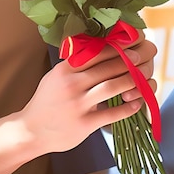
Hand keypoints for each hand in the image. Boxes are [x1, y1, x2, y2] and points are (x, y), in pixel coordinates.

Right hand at [20, 35, 155, 152]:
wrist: (31, 130)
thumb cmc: (47, 100)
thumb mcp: (56, 75)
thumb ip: (75, 63)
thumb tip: (99, 46)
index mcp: (65, 69)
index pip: (95, 52)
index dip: (115, 46)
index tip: (129, 42)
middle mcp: (71, 84)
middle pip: (107, 67)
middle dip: (127, 61)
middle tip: (140, 57)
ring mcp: (78, 104)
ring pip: (111, 87)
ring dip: (131, 81)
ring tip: (142, 77)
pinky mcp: (84, 124)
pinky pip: (111, 114)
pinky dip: (127, 108)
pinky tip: (137, 103)